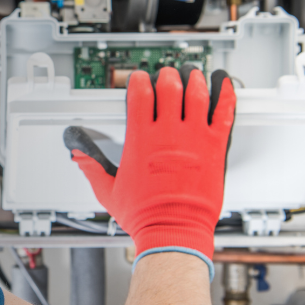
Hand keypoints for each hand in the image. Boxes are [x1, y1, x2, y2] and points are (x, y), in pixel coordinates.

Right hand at [64, 66, 235, 271]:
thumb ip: (92, 168)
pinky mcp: (215, 148)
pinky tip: (224, 85)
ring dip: (194, 79)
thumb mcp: (108, 191)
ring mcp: (193, 138)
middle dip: (166, 76)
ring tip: (192, 74)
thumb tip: (78, 156)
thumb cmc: (145, 215)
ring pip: (196, 94)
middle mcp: (167, 134)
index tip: (138, 79)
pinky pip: (224, 113)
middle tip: (167, 75)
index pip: (139, 94)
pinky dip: (225, 95)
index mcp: (141, 139)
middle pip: (169, 87)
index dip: (138, 81)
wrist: (173, 231)